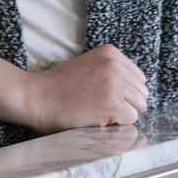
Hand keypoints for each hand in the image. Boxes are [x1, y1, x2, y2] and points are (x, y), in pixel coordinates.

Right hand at [14, 44, 148, 132]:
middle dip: (127, 104)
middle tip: (101, 107)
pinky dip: (117, 124)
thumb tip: (134, 90)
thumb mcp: (89, 65)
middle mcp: (115, 65)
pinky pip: (130, 119)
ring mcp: (114, 84)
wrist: (36, 97)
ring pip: (139, 107)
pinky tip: (97, 119)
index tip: (105, 97)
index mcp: (111, 52)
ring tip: (98, 112)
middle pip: (141, 92)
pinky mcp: (111, 103)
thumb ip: (111, 71)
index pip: (138, 78)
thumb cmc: (58, 86)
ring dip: (123, 115)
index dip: (125, 93)